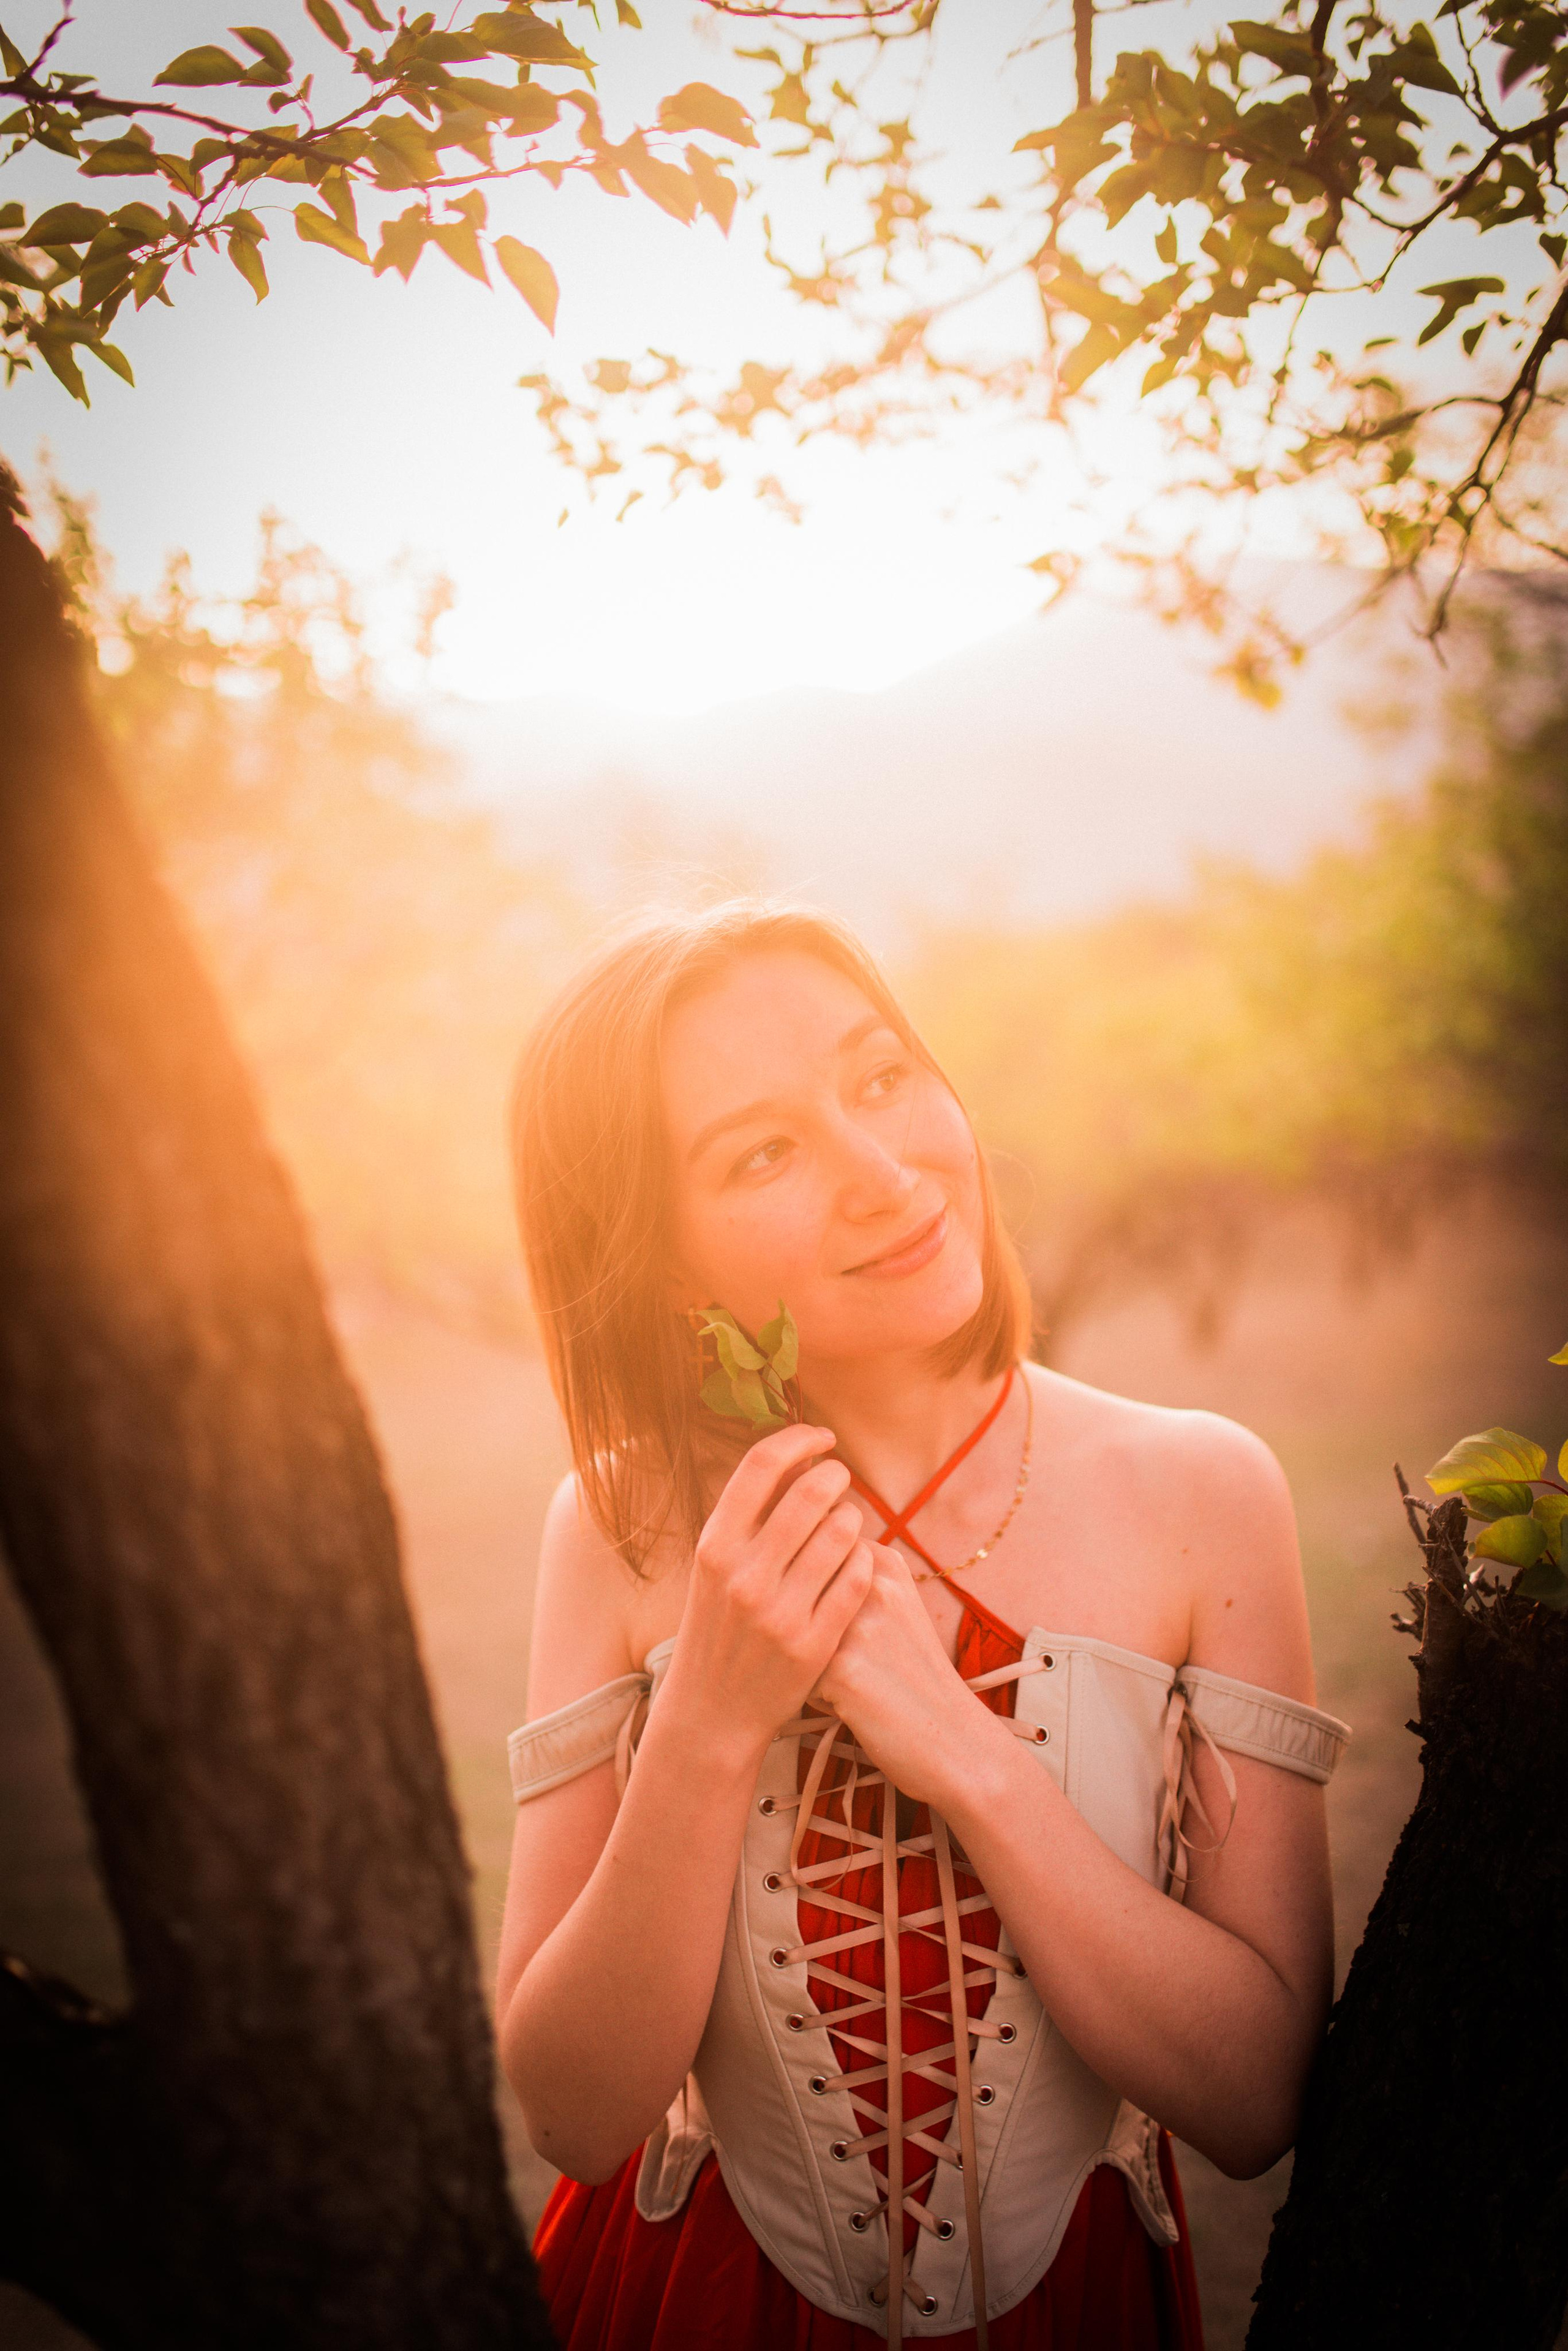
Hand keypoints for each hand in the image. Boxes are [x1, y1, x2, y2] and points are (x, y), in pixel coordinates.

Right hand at [663, 1423, 876, 1761]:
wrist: (712, 1711)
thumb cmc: (718, 1627)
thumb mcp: (715, 1567)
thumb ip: (748, 1517)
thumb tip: (794, 1457)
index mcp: (713, 1546)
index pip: (760, 1465)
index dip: (798, 1438)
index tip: (821, 1437)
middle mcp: (743, 1574)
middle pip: (810, 1491)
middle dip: (835, 1475)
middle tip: (841, 1478)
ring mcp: (779, 1611)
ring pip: (842, 1530)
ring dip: (853, 1517)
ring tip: (847, 1524)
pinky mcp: (813, 1643)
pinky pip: (857, 1577)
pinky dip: (863, 1559)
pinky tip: (855, 1561)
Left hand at [814, 1546, 1013, 1813]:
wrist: (952, 1739)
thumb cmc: (914, 1675)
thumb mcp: (897, 1607)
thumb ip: (853, 1577)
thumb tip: (792, 1558)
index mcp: (886, 1563)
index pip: (814, 1552)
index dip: (814, 1590)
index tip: (847, 1623)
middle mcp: (873, 1584)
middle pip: (797, 1591)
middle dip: (802, 1620)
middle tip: (849, 1655)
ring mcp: (858, 1625)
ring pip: (790, 1631)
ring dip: (804, 1657)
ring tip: (847, 1679)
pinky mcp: (842, 1670)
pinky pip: (794, 1673)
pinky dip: (812, 1692)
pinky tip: (849, 1702)